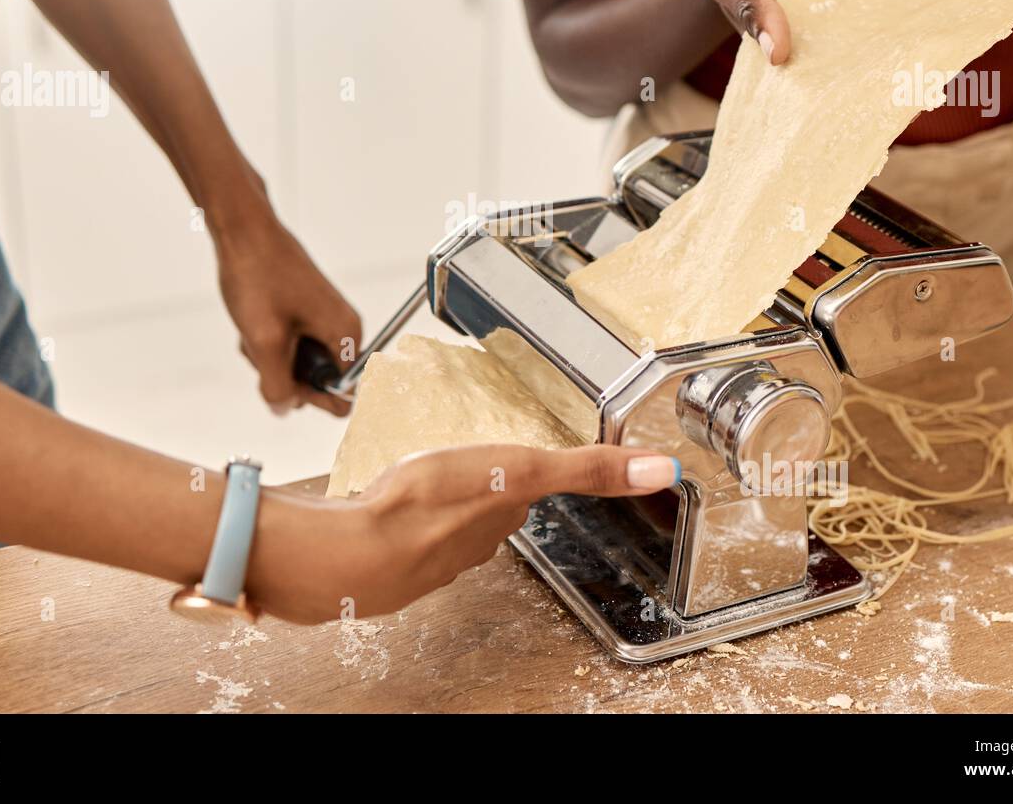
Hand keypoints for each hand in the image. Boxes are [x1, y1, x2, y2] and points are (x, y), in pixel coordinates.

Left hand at [211, 178, 360, 416]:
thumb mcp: (265, 340)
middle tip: (263, 352)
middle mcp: (341, 328)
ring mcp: (322, 319)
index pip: (346, 392)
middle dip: (286, 376)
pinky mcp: (304, 312)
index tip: (286, 387)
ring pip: (298, 364)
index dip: (315, 399)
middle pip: (319, 381)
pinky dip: (268, 342)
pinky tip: (251, 326)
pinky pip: (289, 344)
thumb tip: (285, 408)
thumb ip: (277, 384)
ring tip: (253, 334)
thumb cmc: (258, 276)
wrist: (244, 231)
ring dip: (271, 359)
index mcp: (345, 335)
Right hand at [251, 444, 680, 622]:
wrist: (348, 550)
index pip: (525, 493)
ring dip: (443, 499)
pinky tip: (387, 499)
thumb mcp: (519, 470)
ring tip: (432, 477)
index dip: (528, 475)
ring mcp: (422, 545)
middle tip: (478, 461)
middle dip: (484, 486)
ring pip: (443, 517)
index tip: (526, 464)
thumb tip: (664, 471)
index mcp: (499, 516)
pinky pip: (399, 524)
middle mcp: (467, 539)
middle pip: (486, 509)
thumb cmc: (427, 508)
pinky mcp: (381, 543)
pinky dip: (400, 511)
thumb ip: (589, 467)